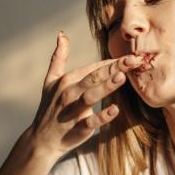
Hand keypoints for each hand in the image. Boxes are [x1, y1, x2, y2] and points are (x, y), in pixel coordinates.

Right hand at [24, 31, 142, 157]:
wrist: (42, 139)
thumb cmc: (50, 107)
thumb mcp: (51, 80)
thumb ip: (58, 57)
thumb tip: (61, 34)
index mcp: (67, 80)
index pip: (93, 68)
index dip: (112, 62)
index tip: (132, 56)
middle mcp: (69, 93)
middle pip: (93, 78)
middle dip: (113, 68)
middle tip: (133, 60)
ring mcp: (72, 111)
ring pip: (90, 96)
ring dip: (106, 87)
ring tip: (122, 77)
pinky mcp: (77, 128)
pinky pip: (90, 122)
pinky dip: (102, 116)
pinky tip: (115, 110)